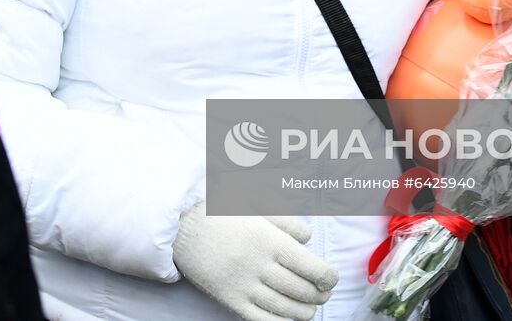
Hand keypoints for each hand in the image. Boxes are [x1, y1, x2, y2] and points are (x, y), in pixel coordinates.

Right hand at [172, 201, 337, 320]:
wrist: (180, 226)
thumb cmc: (220, 209)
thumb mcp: (254, 202)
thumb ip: (285, 219)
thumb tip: (307, 238)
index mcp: (268, 240)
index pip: (309, 267)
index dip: (327, 277)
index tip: (332, 278)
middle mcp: (258, 265)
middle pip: (300, 289)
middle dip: (319, 295)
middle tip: (325, 293)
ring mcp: (243, 285)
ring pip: (284, 308)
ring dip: (305, 311)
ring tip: (312, 308)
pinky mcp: (229, 299)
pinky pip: (261, 319)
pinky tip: (290, 320)